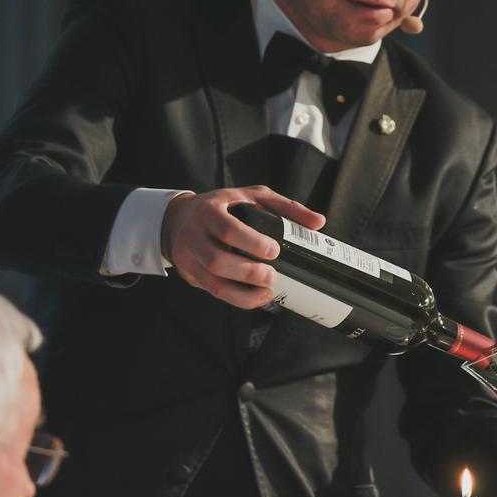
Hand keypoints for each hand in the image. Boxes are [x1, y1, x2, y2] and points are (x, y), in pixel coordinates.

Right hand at [161, 185, 324, 307]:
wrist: (178, 218)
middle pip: (217, 260)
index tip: (273, 251)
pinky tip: (256, 298)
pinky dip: (237, 299)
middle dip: (248, 273)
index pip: (227, 229)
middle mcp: (193, 234)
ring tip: (267, 291)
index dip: (251, 243)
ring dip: (243, 293)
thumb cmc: (224, 206)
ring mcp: (188, 257)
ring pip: (214, 282)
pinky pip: (214, 292)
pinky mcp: (190, 274)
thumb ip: (285, 207)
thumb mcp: (251, 196)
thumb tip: (319, 222)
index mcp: (209, 210)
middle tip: (272, 276)